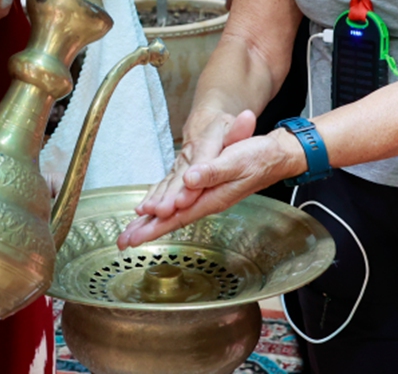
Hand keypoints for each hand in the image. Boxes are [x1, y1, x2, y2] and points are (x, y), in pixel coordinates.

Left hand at [118, 108, 296, 248]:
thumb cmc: (257, 157)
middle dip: (146, 232)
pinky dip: (163, 212)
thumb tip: (188, 179)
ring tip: (130, 235)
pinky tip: (153, 214)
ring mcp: (206, 197)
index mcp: (211, 197)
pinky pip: (180, 205)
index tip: (135, 235)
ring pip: (174, 215)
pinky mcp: (206, 190)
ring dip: (151, 224)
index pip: (177, 216)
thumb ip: (212, 171)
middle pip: (172, 220)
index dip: (155, 225)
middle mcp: (206, 202)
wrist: (274, 156)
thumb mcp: (236, 159)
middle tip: (123, 242)